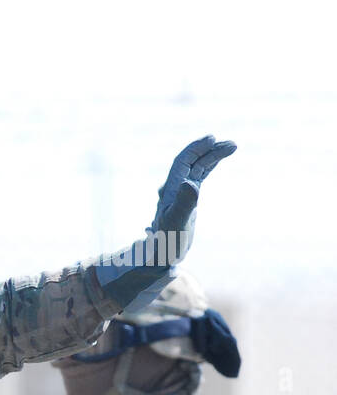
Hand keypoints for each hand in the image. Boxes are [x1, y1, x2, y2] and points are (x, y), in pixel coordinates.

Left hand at [150, 136, 236, 254]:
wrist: (162, 256)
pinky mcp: (188, 199)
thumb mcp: (177, 223)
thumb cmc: (167, 242)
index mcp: (170, 190)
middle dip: (210, 149)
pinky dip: (209, 166)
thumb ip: (183, 203)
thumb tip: (190, 183)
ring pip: (197, 167)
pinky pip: (199, 177)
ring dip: (213, 156)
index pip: (183, 162)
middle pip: (192, 161)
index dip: (196, 148)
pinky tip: (218, 161)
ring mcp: (181, 193)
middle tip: (232, 144)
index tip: (213, 138)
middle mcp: (174, 188)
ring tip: (232, 146)